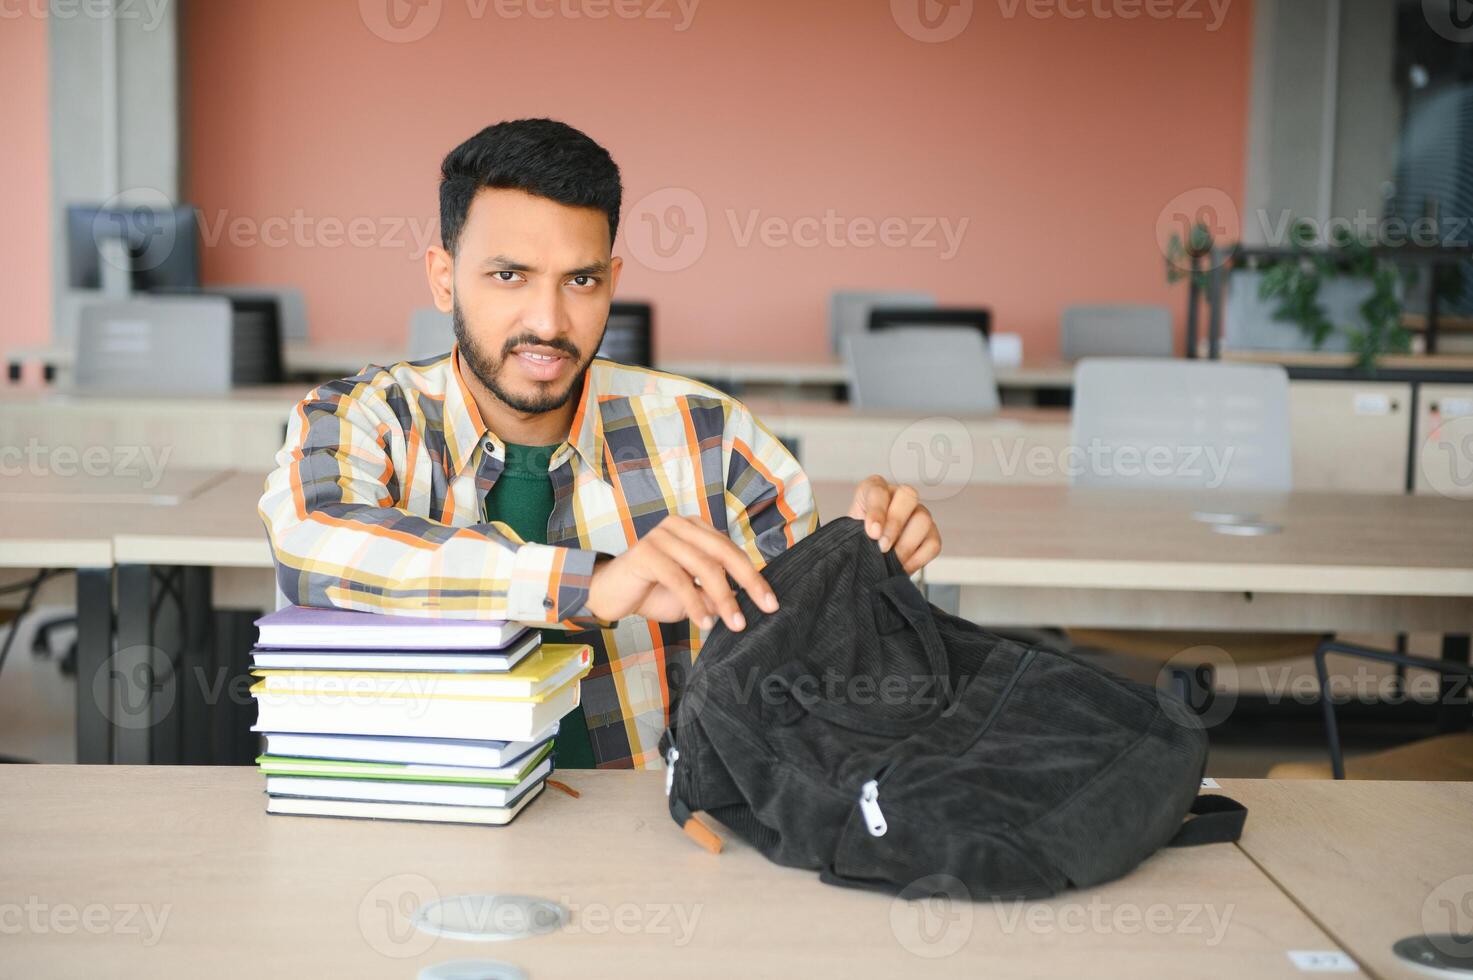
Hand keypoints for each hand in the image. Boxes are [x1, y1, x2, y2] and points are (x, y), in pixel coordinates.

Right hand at [586, 514, 778, 631]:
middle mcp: (680, 525)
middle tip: (764, 608)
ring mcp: (662, 535)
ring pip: (704, 566)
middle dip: (748, 582)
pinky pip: (679, 579)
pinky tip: (704, 622)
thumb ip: (716, 594)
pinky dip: (695, 603)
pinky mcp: (646, 552)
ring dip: (724, 598)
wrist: (609, 595)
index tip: (771, 602)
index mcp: (695, 529)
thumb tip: (750, 602)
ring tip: (733, 623)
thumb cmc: (652, 592)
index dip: (754, 576)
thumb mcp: (692, 596)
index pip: (732, 550)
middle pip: (724, 552)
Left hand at [848, 475, 941, 573]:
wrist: (865, 560)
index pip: (879, 490)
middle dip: (895, 524)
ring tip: (891, 561)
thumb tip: (873, 535)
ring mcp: (918, 514)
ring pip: (923, 520)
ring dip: (906, 545)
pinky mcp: (930, 535)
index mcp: (875, 490)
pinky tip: (902, 567)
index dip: (877, 511)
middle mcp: (899, 497)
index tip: (872, 533)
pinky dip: (918, 558)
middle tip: (883, 547)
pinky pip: (933, 543)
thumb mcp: (849, 532)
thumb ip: (857, 529)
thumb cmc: (856, 542)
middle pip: (908, 496)